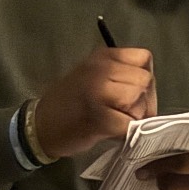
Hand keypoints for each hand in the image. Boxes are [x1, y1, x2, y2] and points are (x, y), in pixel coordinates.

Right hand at [32, 48, 155, 159]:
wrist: (40, 125)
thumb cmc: (70, 104)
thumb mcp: (93, 76)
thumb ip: (119, 76)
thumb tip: (147, 91)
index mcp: (103, 56)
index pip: (144, 59)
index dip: (144, 80)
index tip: (134, 96)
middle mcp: (102, 69)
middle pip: (145, 81)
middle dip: (144, 102)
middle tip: (129, 115)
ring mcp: (98, 92)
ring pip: (139, 100)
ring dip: (136, 117)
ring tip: (119, 122)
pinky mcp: (98, 117)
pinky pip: (128, 124)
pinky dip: (126, 132)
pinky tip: (113, 133)